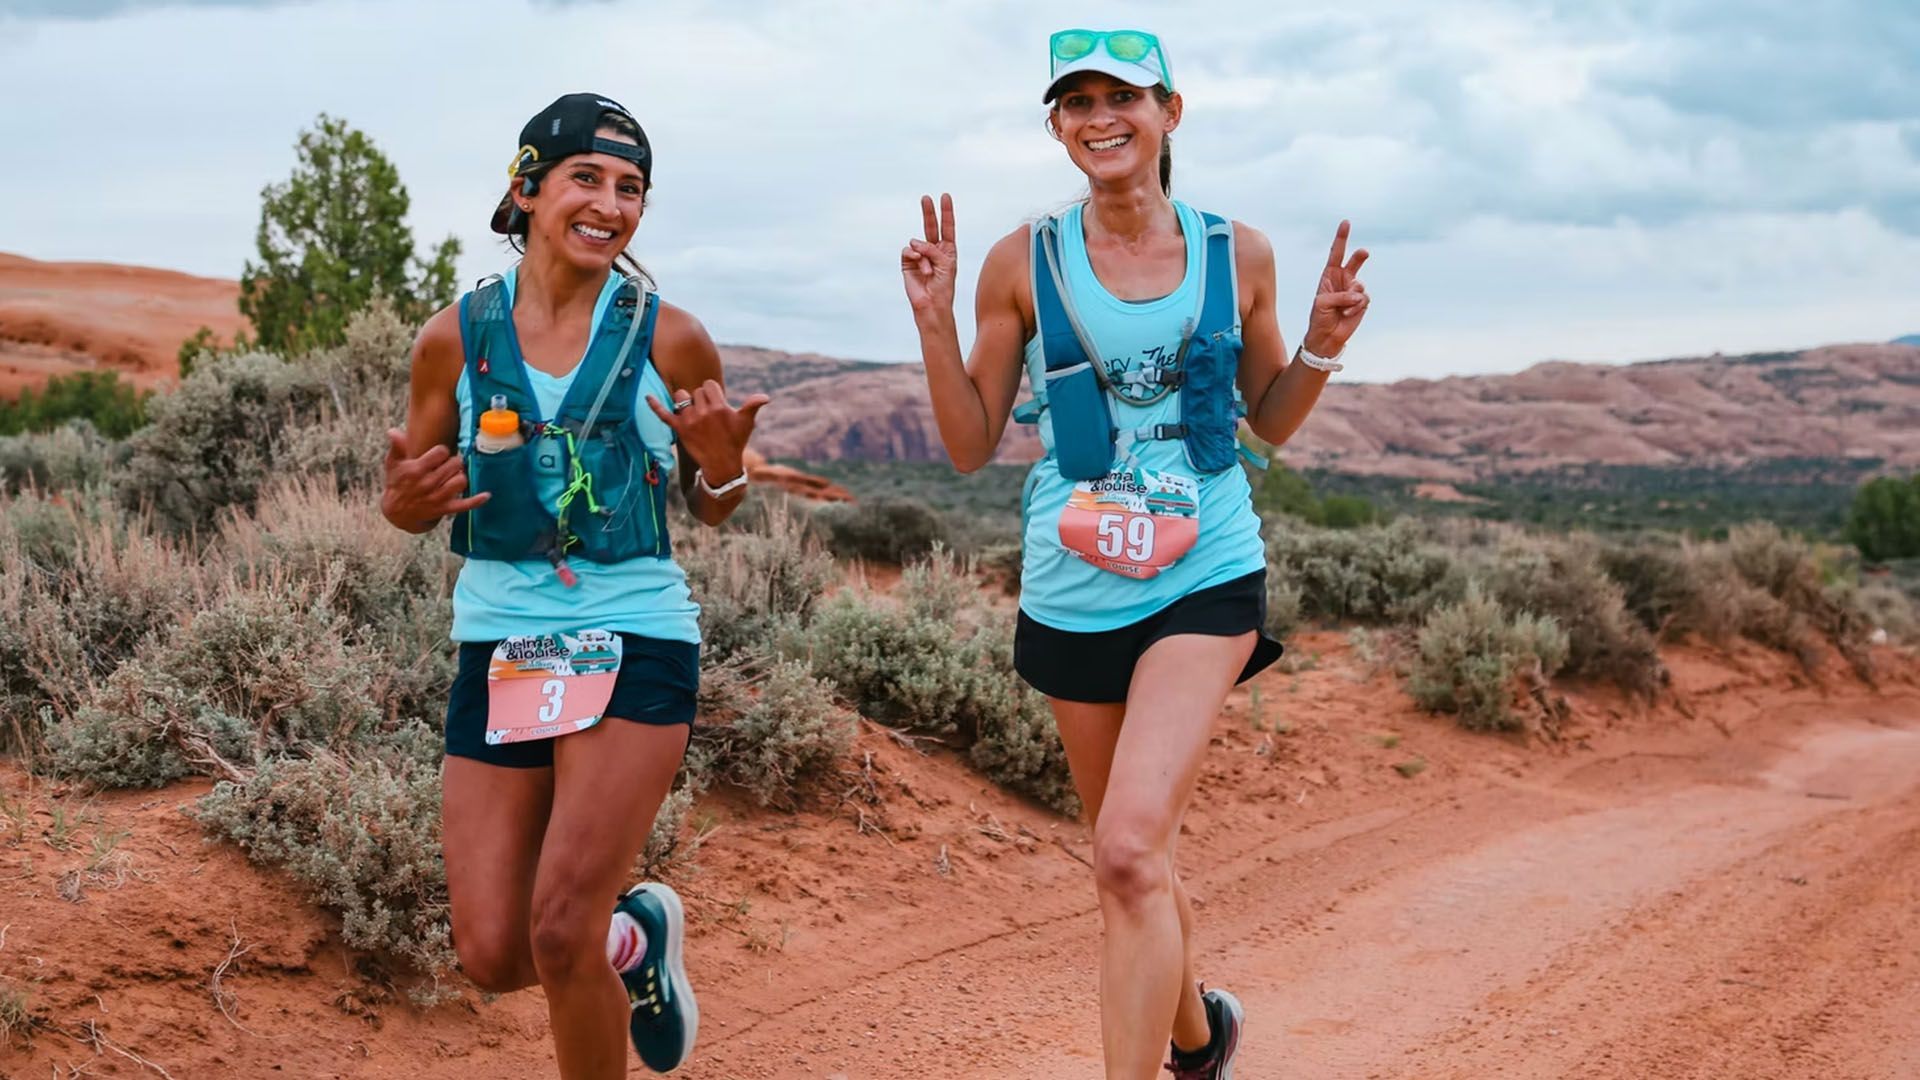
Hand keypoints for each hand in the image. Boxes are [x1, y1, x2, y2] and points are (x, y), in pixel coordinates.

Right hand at [381, 427, 487, 527]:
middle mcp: (428, 483)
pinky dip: (476, 500)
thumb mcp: (393, 464)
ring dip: (461, 475)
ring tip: (454, 474)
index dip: (442, 451)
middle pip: (455, 464)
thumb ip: (397, 447)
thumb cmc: (397, 483)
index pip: (441, 452)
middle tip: (449, 464)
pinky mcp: (445, 508)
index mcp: (416, 470)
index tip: (439, 454)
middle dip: (454, 461)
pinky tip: (486, 495)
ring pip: (461, 480)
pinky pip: (465, 505)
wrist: (397, 512)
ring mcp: (438, 497)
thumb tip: (394, 431)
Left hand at [646, 380, 768, 485]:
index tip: (716, 404)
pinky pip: (664, 414)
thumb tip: (766, 397)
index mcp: (720, 407)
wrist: (721, 465)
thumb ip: (753, 406)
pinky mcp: (679, 429)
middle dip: (701, 399)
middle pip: (696, 391)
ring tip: (693, 413)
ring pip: (681, 397)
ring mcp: (690, 420)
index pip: (709, 385)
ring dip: (685, 401)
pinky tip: (647, 397)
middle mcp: (704, 412)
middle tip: (708, 415)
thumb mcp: (746, 423)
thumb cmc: (735, 441)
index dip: (713, 393)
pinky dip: (654, 405)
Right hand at [901, 193, 957, 318]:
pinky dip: (913, 256)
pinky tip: (918, 265)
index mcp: (947, 250)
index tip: (945, 196)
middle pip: (931, 226)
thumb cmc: (944, 286)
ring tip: (928, 270)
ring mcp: (919, 256)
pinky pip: (908, 250)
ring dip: (924, 254)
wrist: (932, 304)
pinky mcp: (907, 262)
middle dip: (929, 212)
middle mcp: (933, 250)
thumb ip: (933, 248)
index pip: (947, 227)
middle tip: (925, 198)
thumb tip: (914, 243)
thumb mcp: (946, 263)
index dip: (946, 212)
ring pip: (918, 242)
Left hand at [1303, 220, 1370, 357]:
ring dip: (1350, 298)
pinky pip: (1363, 299)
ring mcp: (1354, 290)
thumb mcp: (1322, 303)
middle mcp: (1343, 279)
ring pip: (1359, 285)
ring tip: (1341, 309)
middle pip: (1354, 261)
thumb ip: (1339, 295)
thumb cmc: (1320, 318)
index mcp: (1329, 275)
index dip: (1341, 238)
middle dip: (1359, 256)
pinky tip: (1347, 315)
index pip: (1336, 253)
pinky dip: (1355, 307)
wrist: (1327, 337)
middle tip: (1364, 252)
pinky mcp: (1362, 302)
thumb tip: (1358, 296)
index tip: (1346, 222)